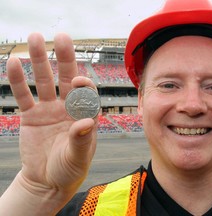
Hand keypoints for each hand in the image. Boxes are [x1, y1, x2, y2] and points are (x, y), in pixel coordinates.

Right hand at [0, 33, 96, 214]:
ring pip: (44, 80)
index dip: (84, 84)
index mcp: (85, 115)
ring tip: (34, 38)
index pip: (88, 93)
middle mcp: (68, 107)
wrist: (48, 180)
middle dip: (65, 58)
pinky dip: (18, 80)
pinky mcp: (31, 115)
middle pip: (67, 78)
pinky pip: (23, 95)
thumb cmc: (69, 169)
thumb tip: (85, 123)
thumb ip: (81, 141)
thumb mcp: (78, 158)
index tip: (76, 82)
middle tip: (61, 36)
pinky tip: (14, 62)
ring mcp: (48, 109)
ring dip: (40, 60)